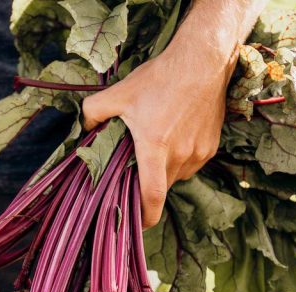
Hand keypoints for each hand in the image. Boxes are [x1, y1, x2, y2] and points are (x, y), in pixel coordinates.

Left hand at [82, 4, 246, 228]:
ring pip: (177, 175)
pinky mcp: (211, 147)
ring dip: (164, 170)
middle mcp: (180, 155)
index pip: (152, 196)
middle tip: (134, 171)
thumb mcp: (119, 92)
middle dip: (147, 185)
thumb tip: (84, 126)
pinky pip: (191, 164)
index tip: (137, 225)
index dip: (145, 217)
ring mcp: (199, 153)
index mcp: (155, 147)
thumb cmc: (161, 77)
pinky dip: (179, 159)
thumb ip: (94, 112)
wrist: (204, 62)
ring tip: (155, 146)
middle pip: (161, 186)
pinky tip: (173, 137)